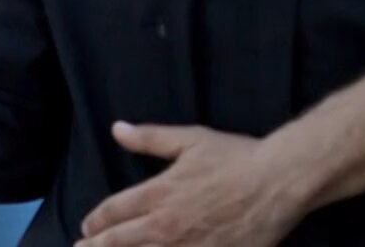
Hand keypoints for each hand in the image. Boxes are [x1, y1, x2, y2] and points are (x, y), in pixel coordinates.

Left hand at [76, 122, 305, 246]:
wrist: (277, 182)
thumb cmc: (235, 158)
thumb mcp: (189, 140)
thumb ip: (150, 138)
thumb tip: (118, 129)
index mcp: (159, 193)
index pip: (115, 211)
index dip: (96, 220)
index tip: (87, 226)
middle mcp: (167, 225)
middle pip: (120, 241)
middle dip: (97, 246)